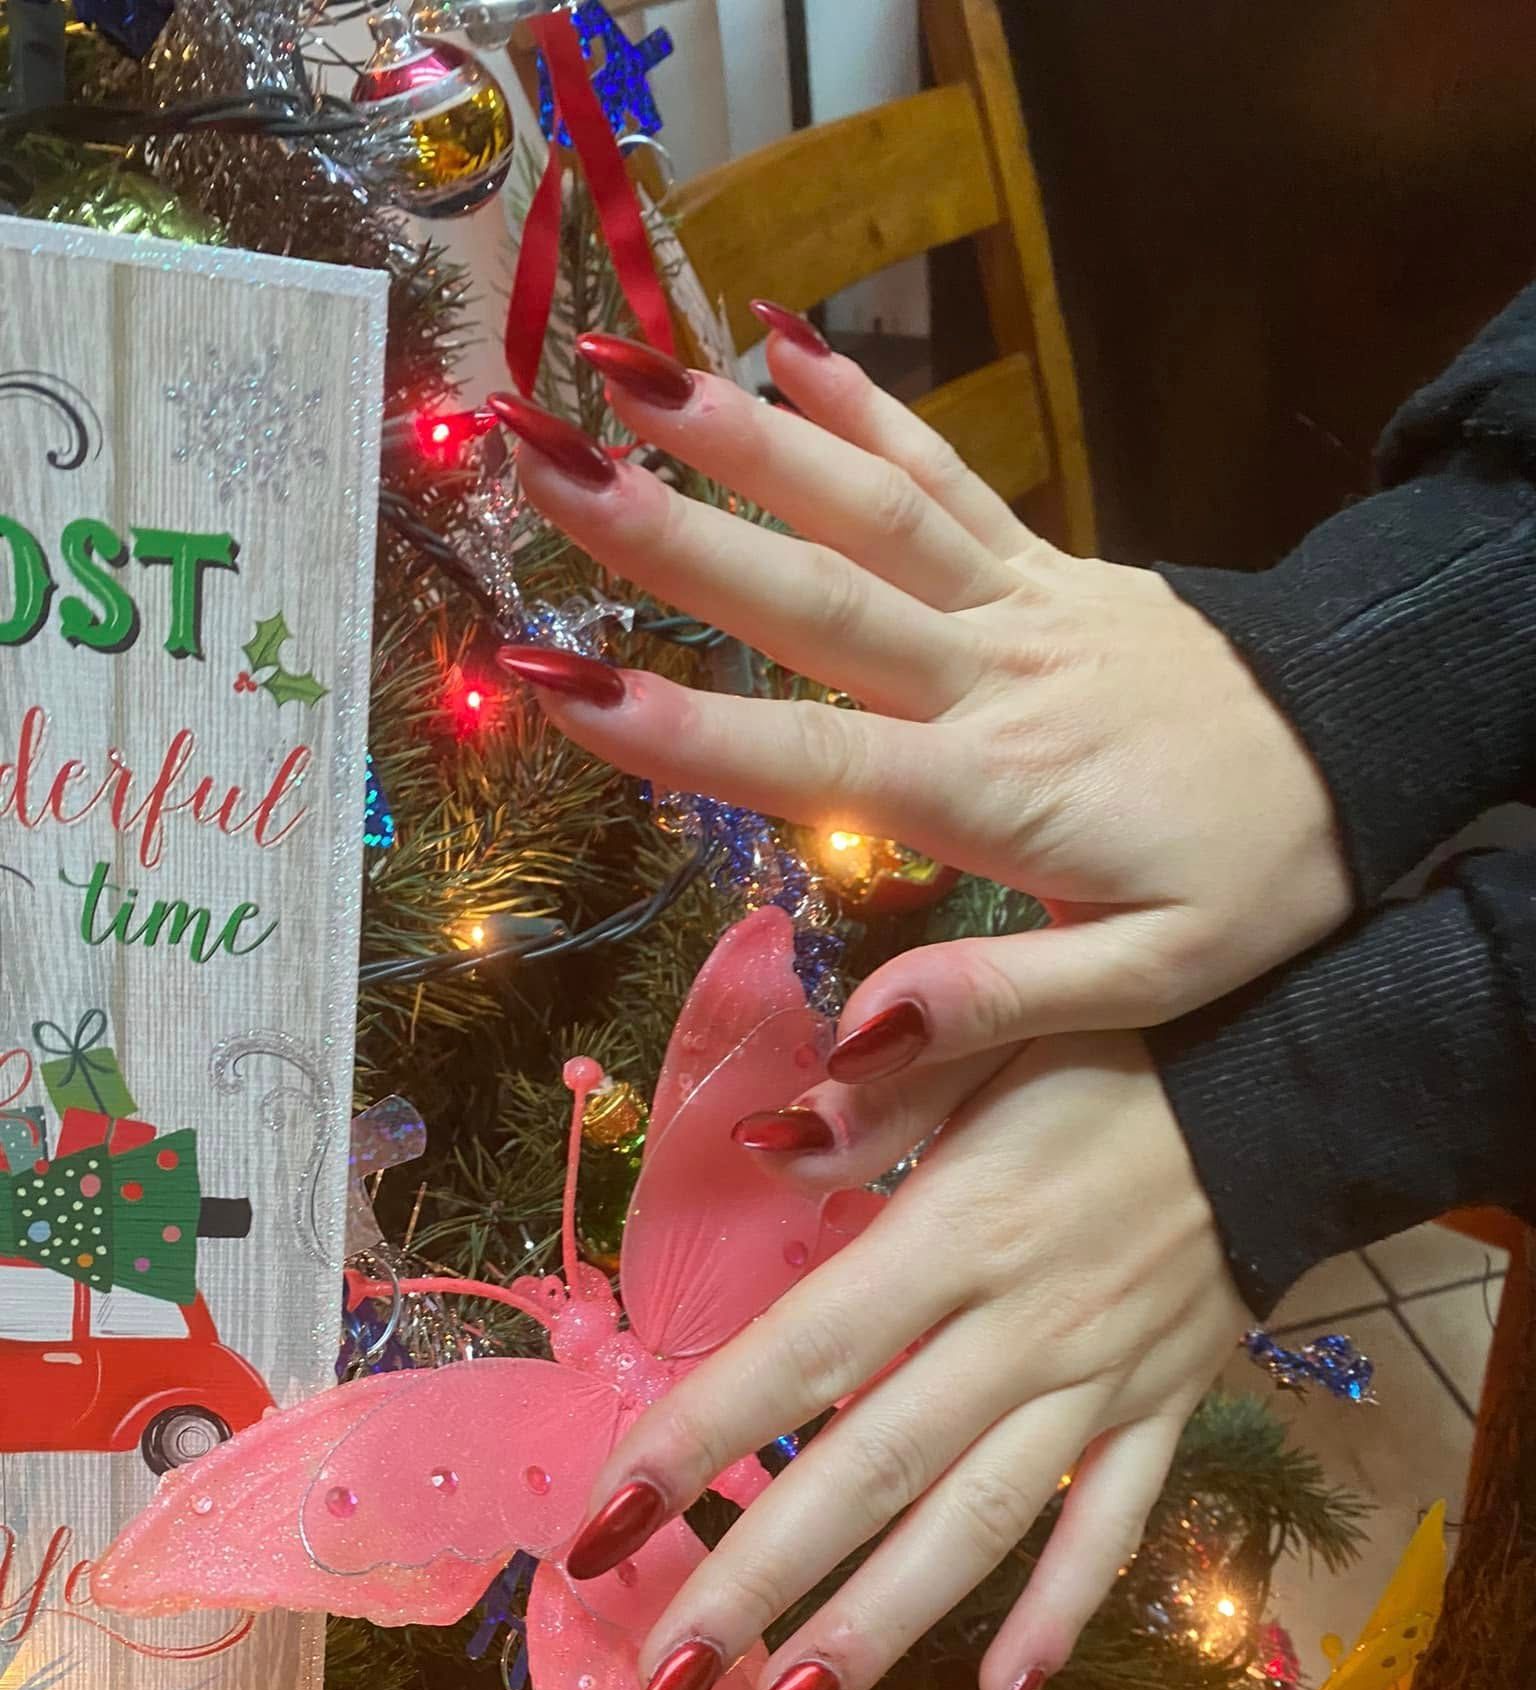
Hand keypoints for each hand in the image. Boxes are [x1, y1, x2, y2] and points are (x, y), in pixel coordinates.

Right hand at [495, 315, 1351, 1077]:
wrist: (1367, 759)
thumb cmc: (1254, 884)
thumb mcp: (1153, 982)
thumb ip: (999, 999)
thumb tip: (852, 1037)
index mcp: (997, 788)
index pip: (815, 755)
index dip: (680, 728)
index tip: (552, 683)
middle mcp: (992, 675)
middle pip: (813, 599)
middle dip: (665, 537)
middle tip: (537, 467)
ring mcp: (1022, 604)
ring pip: (872, 510)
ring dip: (741, 438)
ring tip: (622, 372)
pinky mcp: (1050, 565)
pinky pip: (953, 476)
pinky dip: (865, 408)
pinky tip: (783, 343)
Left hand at [559, 1031, 1247, 1689]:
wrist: (1294, 1082)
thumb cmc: (1118, 1049)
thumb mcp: (995, 1036)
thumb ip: (877, 1102)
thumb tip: (759, 1148)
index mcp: (956, 1229)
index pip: (800, 1351)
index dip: (694, 1438)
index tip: (599, 1525)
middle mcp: (1019, 1325)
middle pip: (869, 1469)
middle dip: (756, 1584)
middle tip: (658, 1688)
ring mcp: (1098, 1381)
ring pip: (978, 1524)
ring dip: (877, 1628)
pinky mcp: (1164, 1408)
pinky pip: (1112, 1527)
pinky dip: (1061, 1615)